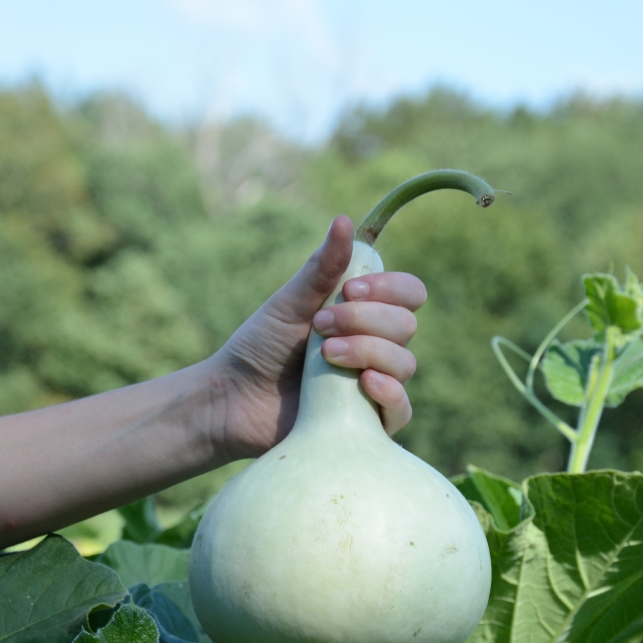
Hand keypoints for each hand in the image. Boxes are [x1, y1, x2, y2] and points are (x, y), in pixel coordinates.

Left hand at [212, 215, 425, 456]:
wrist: (234, 399)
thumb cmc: (259, 347)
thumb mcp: (289, 303)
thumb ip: (322, 269)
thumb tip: (344, 220)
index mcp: (364, 313)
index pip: (408, 293)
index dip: (389, 289)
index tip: (349, 290)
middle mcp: (376, 346)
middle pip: (406, 325)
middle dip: (365, 321)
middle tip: (320, 326)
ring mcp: (374, 384)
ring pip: (405, 363)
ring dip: (368, 352)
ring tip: (325, 356)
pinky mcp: (368, 422)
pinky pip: (402, 409)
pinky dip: (389, 393)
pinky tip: (364, 383)